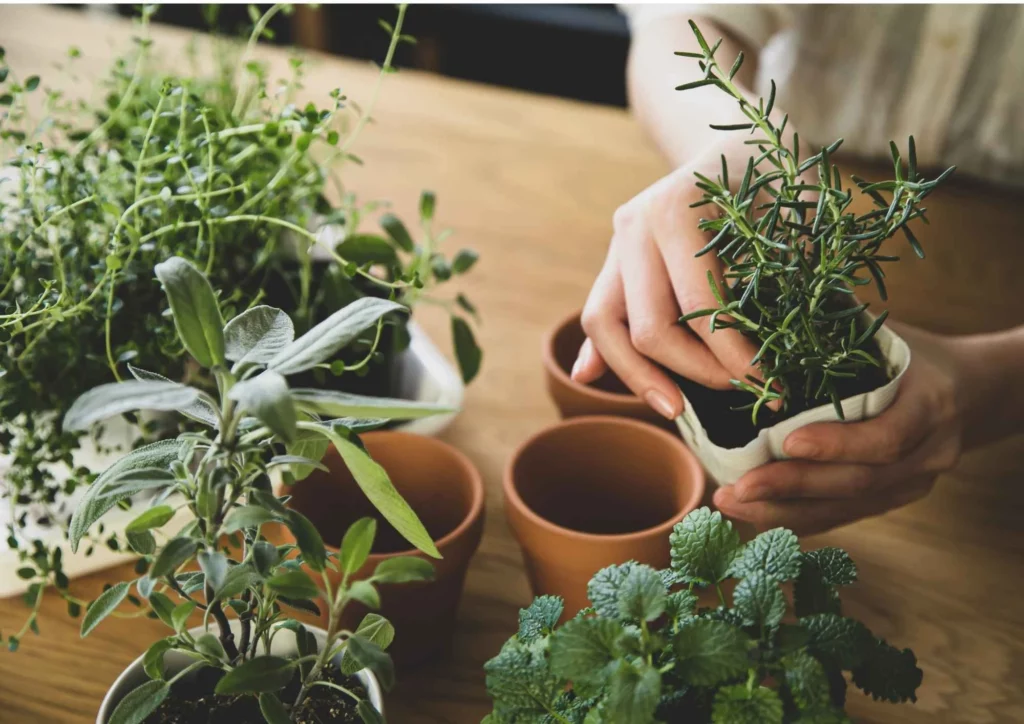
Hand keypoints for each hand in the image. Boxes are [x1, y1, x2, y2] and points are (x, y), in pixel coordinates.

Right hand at [572, 140, 764, 418]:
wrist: (736, 137)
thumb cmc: (777, 177)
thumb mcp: (795, 215)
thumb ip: (787, 278)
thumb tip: (783, 355)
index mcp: (678, 209)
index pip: (698, 308)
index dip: (734, 357)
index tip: (772, 386)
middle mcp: (635, 224)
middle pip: (645, 327)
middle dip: (694, 373)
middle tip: (740, 394)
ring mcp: (618, 241)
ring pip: (604, 325)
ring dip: (638, 376)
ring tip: (676, 410)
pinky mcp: (614, 258)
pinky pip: (599, 313)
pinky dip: (602, 351)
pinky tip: (593, 378)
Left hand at [714, 323, 966, 534]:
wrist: (971, 391)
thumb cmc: (913, 354)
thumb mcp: (887, 336)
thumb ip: (837, 334)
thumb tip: (766, 317)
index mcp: (930, 404)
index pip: (886, 437)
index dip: (837, 444)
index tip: (786, 442)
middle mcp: (928, 453)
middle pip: (857, 482)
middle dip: (791, 487)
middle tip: (735, 488)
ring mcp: (914, 484)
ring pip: (846, 508)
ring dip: (783, 511)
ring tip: (731, 503)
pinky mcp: (894, 500)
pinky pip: (843, 516)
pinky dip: (798, 517)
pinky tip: (754, 514)